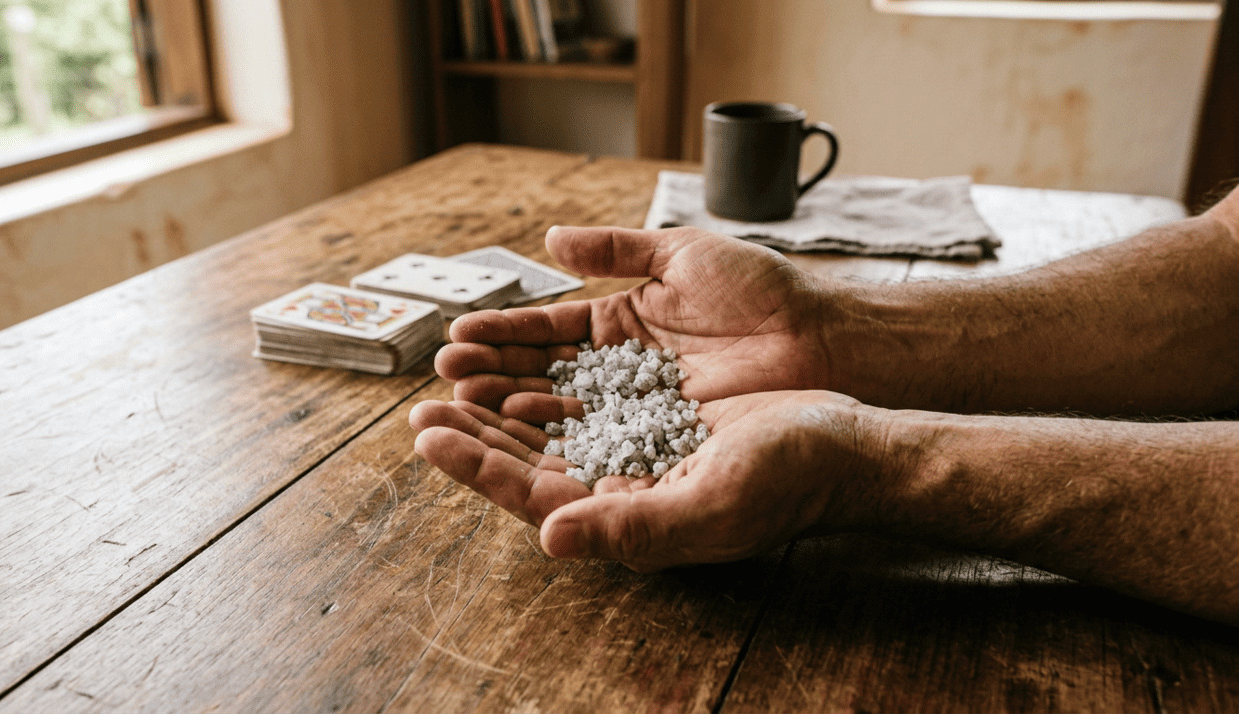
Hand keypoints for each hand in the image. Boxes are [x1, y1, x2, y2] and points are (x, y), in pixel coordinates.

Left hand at [408, 390, 887, 570]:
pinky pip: (588, 393)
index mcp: (626, 518)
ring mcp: (636, 448)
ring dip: (503, 401)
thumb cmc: (788, 479)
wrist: (844, 440)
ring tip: (456, 373)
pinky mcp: (655, 411)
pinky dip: (550, 375)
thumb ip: (630, 528)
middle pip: (529, 460)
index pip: (531, 496)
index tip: (430, 436)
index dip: (477, 468)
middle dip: (475, 433)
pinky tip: (523, 359)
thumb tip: (550, 537)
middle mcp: (622, 486)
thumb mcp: (710, 505)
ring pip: (551, 426)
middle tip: (423, 406)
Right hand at [436, 226, 835, 418]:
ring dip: (507, 411)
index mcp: (620, 324)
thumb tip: (550, 243)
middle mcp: (620, 372)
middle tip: (443, 379)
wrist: (820, 339)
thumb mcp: (683, 255)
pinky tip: (514, 435)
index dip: (501, 335)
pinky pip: (598, 445)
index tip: (457, 337)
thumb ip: (616, 251)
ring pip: (558, 414)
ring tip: (458, 407)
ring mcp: (637, 411)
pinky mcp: (658, 443)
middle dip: (489, 378)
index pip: (546, 333)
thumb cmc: (761, 292)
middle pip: (539, 378)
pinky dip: (554, 442)